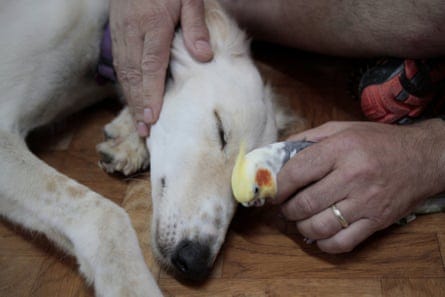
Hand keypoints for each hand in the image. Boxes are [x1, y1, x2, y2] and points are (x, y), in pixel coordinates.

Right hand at [110, 0, 212, 136]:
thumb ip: (196, 26)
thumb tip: (204, 57)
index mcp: (153, 24)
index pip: (151, 66)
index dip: (151, 94)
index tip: (152, 118)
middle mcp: (133, 31)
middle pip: (134, 75)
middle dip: (138, 105)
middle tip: (144, 131)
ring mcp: (122, 31)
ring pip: (123, 71)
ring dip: (130, 98)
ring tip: (137, 121)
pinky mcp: (117, 30)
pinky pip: (119, 62)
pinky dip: (124, 83)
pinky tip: (130, 96)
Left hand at [274, 120, 444, 252]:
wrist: (422, 158)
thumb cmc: (377, 141)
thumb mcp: (342, 128)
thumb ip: (307, 138)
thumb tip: (277, 153)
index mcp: (341, 149)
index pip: (297, 172)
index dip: (278, 186)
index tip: (273, 191)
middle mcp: (353, 176)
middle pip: (305, 203)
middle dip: (287, 209)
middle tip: (285, 206)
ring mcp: (366, 202)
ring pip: (320, 227)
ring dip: (301, 227)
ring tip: (300, 219)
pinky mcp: (377, 221)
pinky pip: (342, 242)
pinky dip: (324, 243)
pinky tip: (320, 234)